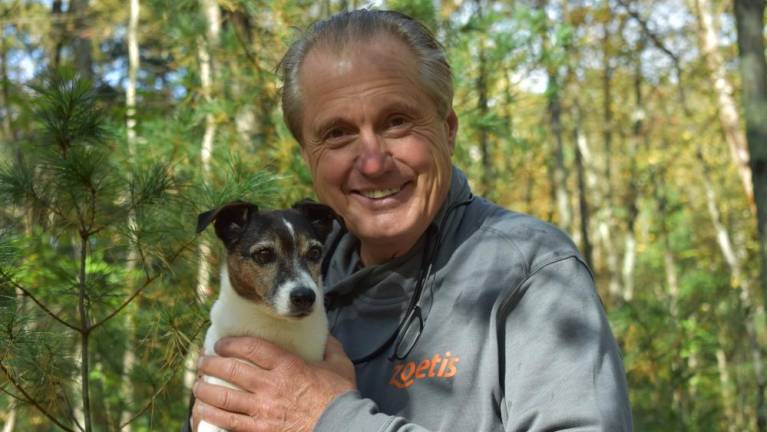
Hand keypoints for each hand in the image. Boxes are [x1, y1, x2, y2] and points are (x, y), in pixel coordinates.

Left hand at [191, 336, 354, 431]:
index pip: (250, 348)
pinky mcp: (259, 430)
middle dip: (211, 363)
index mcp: (287, 366)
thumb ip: (330, 347)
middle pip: (230, 370)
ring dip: (205, 390)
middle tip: (203, 361)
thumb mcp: (339, 365)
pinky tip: (201, 412)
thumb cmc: (340, 398)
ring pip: (223, 397)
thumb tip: (325, 335)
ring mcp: (262, 410)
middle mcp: (270, 386)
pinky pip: (228, 422)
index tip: (221, 344)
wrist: (341, 428)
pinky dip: (211, 415)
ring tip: (197, 386)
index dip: (231, 343)